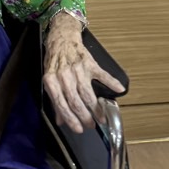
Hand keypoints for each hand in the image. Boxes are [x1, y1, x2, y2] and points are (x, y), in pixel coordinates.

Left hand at [42, 13, 123, 132]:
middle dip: (85, 117)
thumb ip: (55, 100)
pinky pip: (102, 75)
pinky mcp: (90, 63)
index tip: (78, 129)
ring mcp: (78, 69)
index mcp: (51, 81)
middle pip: (75, 101)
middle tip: (91, 125)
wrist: (62, 39)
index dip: (70, 119)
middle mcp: (64, 75)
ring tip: (101, 118)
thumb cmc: (55, 61)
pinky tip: (118, 90)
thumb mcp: (50, 80)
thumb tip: (61, 121)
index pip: (61, 104)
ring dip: (96, 108)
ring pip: (88, 93)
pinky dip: (111, 83)